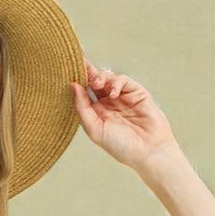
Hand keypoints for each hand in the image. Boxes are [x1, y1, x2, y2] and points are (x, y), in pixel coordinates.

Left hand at [70, 59, 180, 175]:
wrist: (148, 151)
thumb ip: (82, 108)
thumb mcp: (95, 130)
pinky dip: (116, 82)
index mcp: (97, 113)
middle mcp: (108, 104)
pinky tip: (113, 93)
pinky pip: (123, 80)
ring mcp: (123, 97)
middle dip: (87, 72)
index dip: (76, 81)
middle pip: (94, 81)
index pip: (84, 93)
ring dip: (101, 77)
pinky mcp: (136, 92)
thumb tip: (72, 86)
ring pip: (108, 78)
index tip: (66, 69)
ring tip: (98, 84)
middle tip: (79, 64)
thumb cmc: (121, 146)